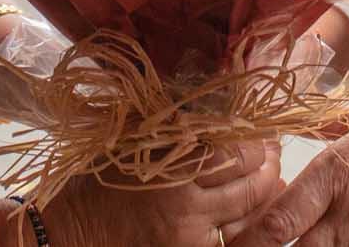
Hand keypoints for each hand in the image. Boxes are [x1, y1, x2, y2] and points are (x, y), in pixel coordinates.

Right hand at [48, 141, 283, 246]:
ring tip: (270, 177)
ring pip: (250, 213)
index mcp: (169, 164)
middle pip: (251, 182)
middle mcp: (185, 202)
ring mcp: (189, 235)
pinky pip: (233, 239)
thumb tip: (224, 115)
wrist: (76, 229)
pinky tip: (255, 210)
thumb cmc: (103, 178)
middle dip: (269, 164)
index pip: (236, 149)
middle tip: (272, 151)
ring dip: (267, 193)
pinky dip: (249, 223)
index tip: (261, 130)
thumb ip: (176, 125)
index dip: (257, 139)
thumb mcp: (135, 140)